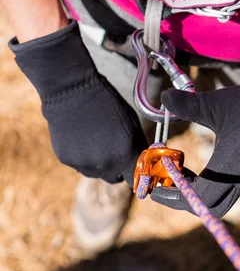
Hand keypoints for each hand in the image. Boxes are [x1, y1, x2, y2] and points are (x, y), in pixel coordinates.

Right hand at [9, 21, 146, 184]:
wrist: (72, 90)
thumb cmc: (107, 102)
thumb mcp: (132, 123)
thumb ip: (137, 146)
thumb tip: (142, 159)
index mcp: (125, 156)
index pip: (135, 180)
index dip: (136, 175)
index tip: (135, 169)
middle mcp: (105, 165)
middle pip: (115, 178)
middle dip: (117, 168)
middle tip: (114, 150)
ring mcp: (84, 164)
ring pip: (96, 173)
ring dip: (98, 163)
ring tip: (95, 139)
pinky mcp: (67, 160)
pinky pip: (79, 164)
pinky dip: (81, 156)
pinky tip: (80, 137)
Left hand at [151, 33, 239, 216]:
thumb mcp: (217, 103)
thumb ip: (188, 105)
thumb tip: (163, 97)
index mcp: (229, 170)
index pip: (196, 200)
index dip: (172, 198)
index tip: (154, 188)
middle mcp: (239, 179)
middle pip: (208, 207)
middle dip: (184, 201)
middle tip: (165, 183)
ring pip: (220, 199)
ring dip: (198, 194)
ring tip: (180, 173)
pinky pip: (228, 188)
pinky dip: (210, 184)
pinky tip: (200, 164)